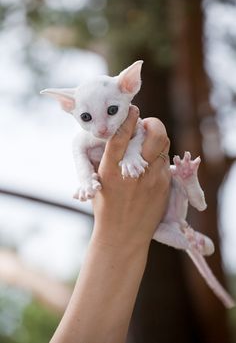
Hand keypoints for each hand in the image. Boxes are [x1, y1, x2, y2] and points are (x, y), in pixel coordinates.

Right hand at [92, 105, 170, 249]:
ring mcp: (152, 179)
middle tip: (147, 127)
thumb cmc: (106, 207)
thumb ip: (109, 159)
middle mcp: (133, 171)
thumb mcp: (99, 181)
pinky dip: (159, 158)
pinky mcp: (164, 186)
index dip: (129, 117)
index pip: (121, 135)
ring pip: (164, 145)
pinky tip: (151, 165)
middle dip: (153, 123)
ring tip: (149, 145)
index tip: (133, 109)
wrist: (122, 236)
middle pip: (155, 134)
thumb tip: (120, 136)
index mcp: (110, 169)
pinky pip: (166, 163)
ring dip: (157, 140)